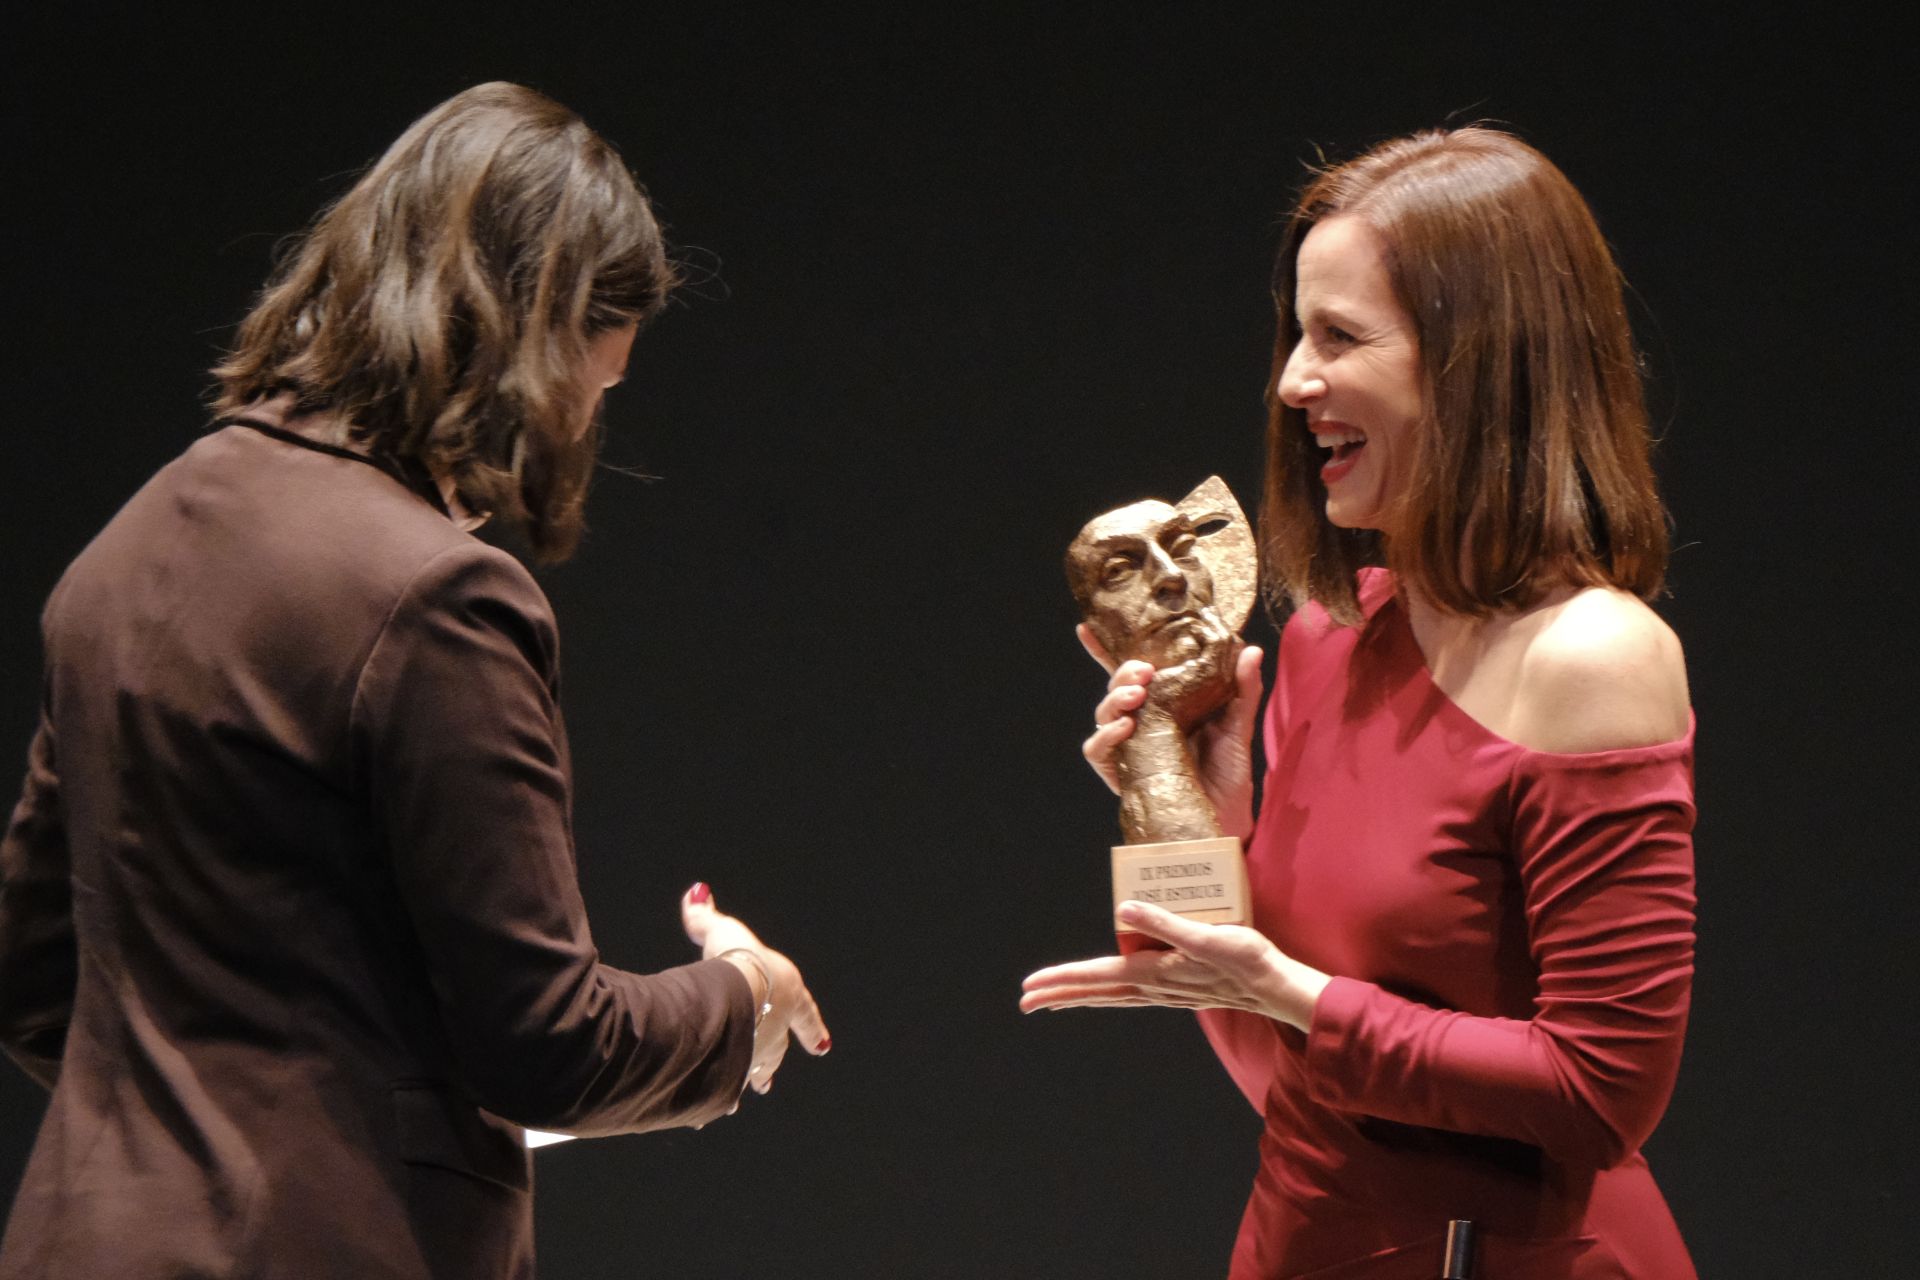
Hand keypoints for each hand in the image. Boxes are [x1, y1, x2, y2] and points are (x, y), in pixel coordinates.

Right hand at [681, 885, 830, 1100]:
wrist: (734, 992)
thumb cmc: (737, 960)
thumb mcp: (722, 931)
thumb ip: (706, 917)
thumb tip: (698, 893)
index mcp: (788, 995)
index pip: (806, 1015)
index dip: (812, 1027)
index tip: (822, 1047)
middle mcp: (778, 1028)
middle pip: (778, 1049)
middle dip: (773, 1061)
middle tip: (771, 1080)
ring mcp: (758, 1052)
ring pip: (755, 1071)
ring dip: (752, 1080)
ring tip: (749, 1094)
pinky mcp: (735, 1070)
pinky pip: (725, 1090)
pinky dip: (717, 1099)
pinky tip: (707, 1115)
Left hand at [1019, 900, 1328, 1031]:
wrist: (1274, 987)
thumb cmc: (1244, 959)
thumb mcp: (1206, 935)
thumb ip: (1164, 922)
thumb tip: (1126, 911)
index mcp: (1152, 973)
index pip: (1096, 977)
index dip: (1061, 979)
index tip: (1030, 987)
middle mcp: (1151, 987)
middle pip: (1095, 992)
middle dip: (1058, 995)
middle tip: (1024, 1002)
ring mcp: (1162, 991)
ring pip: (1109, 996)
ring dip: (1079, 997)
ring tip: (1052, 1001)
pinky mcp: (1175, 988)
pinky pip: (1128, 995)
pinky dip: (1106, 994)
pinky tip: (1106, 993)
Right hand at [1078, 624, 1262, 838]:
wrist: (1227, 824)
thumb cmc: (1229, 778)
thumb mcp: (1237, 728)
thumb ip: (1241, 691)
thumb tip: (1249, 650)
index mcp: (1165, 708)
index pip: (1133, 676)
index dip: (1106, 651)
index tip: (1087, 627)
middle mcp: (1143, 725)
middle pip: (1116, 690)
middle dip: (1122, 674)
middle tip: (1143, 672)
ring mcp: (1130, 749)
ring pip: (1103, 714)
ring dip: (1113, 699)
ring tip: (1135, 697)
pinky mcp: (1122, 774)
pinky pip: (1098, 751)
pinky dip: (1104, 736)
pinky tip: (1123, 728)